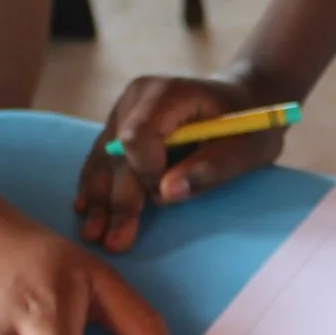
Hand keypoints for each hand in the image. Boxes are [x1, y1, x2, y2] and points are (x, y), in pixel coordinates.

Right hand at [74, 71, 288, 252]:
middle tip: (116, 242)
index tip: (162, 197)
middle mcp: (139, 96)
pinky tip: (85, 209)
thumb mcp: (248, 147)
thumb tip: (166, 194)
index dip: (144, 171)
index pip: (138, 135)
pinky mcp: (121, 125)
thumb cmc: (250, 123)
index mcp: (169, 93)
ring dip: (100, 198)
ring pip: (103, 157)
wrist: (244, 98)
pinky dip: (97, 185)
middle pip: (116, 151)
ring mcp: (126, 109)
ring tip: (94, 235)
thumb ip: (211, 167)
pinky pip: (103, 157)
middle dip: (117, 198)